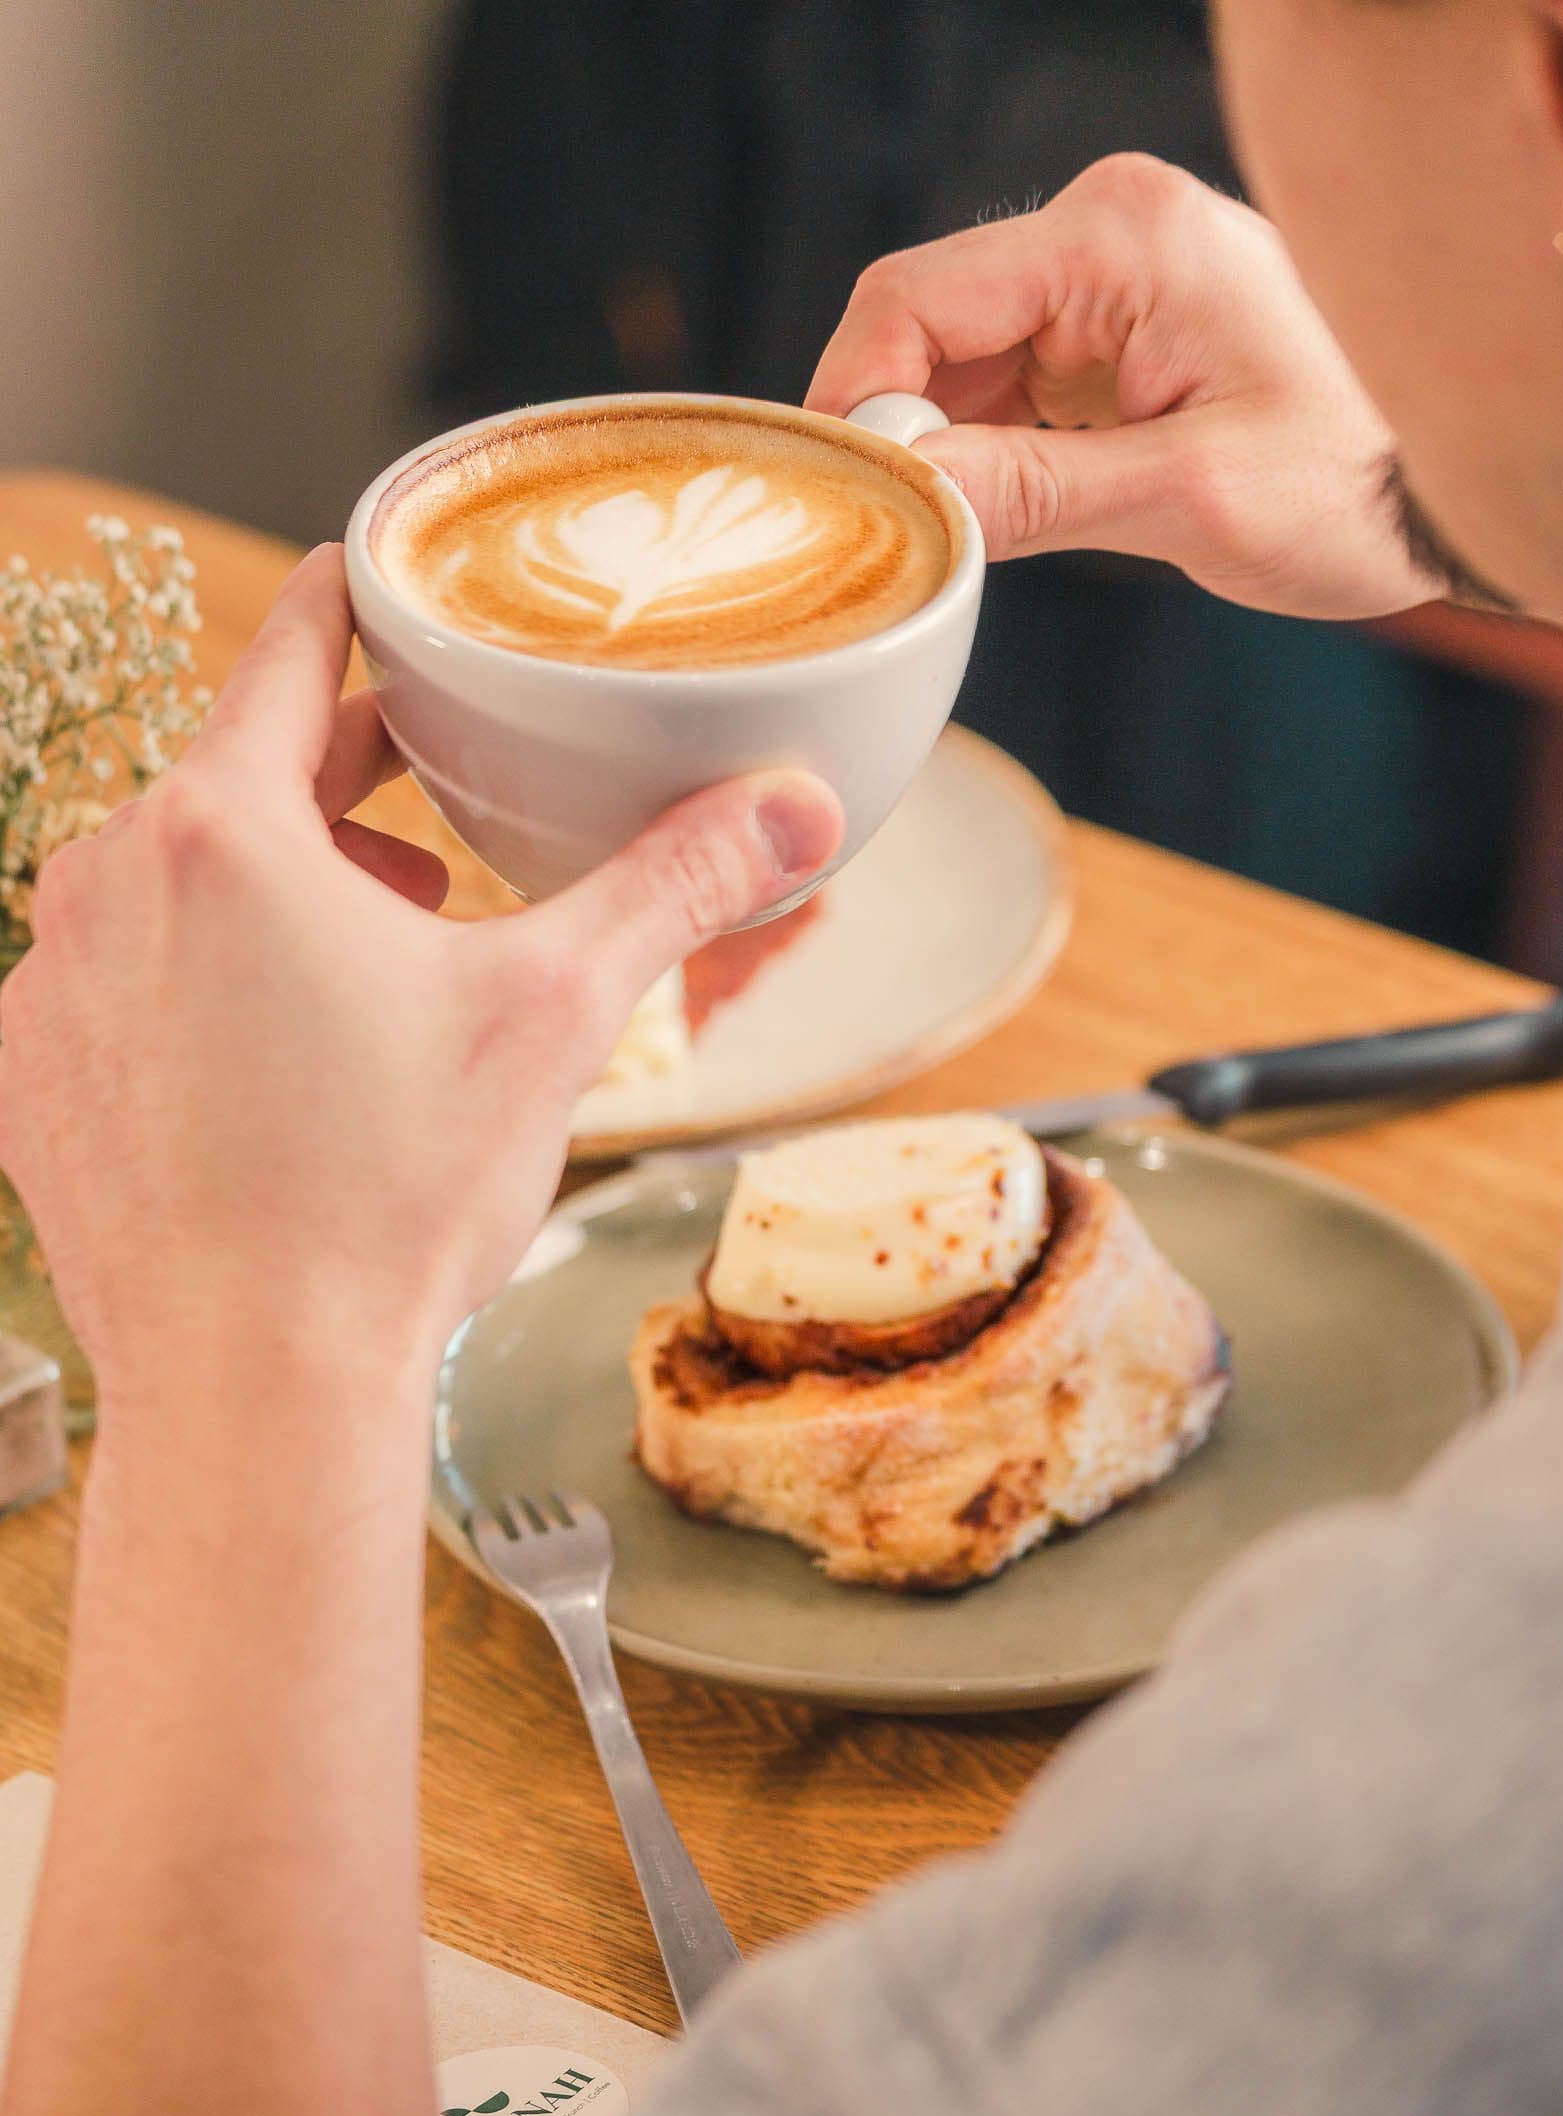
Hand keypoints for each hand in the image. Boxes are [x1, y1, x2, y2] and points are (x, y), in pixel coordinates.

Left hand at [0, 546, 840, 1408]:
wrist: (257, 1392)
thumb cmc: (389, 1199)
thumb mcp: (555, 1016)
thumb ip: (672, 888)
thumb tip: (797, 808)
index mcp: (221, 829)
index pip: (291, 657)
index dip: (355, 610)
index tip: (382, 587)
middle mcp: (103, 884)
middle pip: (236, 783)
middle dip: (345, 797)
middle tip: (437, 834)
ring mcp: (46, 988)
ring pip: (172, 891)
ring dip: (271, 903)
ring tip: (371, 972)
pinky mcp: (28, 1085)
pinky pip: (117, 994)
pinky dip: (194, 998)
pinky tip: (274, 1070)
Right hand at [810, 153, 1436, 619]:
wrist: (1453, 493)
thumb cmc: (1361, 479)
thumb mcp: (1188, 500)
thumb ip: (1033, 492)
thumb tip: (903, 497)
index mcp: (1124, 235)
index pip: (918, 296)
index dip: (855, 400)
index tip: (841, 502)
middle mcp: (1110, 228)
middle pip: (928, 323)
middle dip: (899, 430)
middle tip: (888, 538)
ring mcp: (1115, 276)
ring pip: (961, 360)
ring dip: (946, 448)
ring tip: (959, 539)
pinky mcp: (1123, 330)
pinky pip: (1011, 382)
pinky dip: (990, 450)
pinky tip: (1005, 513)